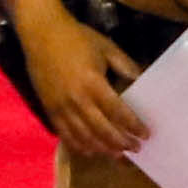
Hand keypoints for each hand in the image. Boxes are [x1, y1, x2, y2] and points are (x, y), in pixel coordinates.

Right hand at [19, 5, 153, 160]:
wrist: (42, 33)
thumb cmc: (77, 38)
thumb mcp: (106, 48)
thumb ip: (125, 66)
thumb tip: (141, 81)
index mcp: (93, 83)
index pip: (118, 112)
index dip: (133, 126)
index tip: (145, 135)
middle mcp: (77, 100)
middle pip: (102, 130)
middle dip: (121, 142)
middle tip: (136, 148)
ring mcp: (61, 107)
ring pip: (84, 136)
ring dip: (103, 148)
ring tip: (118, 154)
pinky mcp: (49, 110)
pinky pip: (65, 134)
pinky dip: (79, 145)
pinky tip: (90, 151)